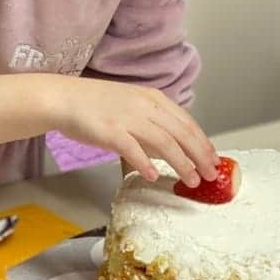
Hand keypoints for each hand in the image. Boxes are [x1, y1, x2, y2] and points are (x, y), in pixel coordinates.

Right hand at [52, 77, 218, 186]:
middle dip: (200, 156)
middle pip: (182, 134)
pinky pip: (134, 150)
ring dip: (182, 164)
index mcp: (153, 98)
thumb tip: (173, 147)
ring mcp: (128, 118)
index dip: (203, 143)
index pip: (187, 122)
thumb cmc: (96, 104)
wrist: (65, 98)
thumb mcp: (132, 105)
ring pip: (165, 143)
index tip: (214, 159)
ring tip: (191, 181)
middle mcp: (145, 106)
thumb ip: (153, 122)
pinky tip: (154, 176)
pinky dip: (146, 164)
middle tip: (211, 175)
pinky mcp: (111, 131)